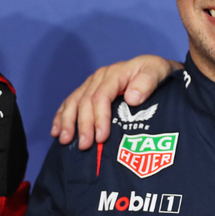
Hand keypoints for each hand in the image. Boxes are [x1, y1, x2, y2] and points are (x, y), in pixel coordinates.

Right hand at [52, 55, 180, 149]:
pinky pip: (70, 102)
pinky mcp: (88, 91)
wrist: (156, 69)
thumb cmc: (158, 73)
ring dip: (67, 122)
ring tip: (64, 140)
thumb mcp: (158, 71)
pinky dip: (61, 116)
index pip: (101, 96)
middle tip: (84, 145)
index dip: (99, 117)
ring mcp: (92, 84)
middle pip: (85, 102)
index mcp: (115, 73)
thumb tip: (132, 98)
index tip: (101, 137)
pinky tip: (56, 131)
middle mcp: (100, 77)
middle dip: (82, 125)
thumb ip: (147, 82)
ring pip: (73, 102)